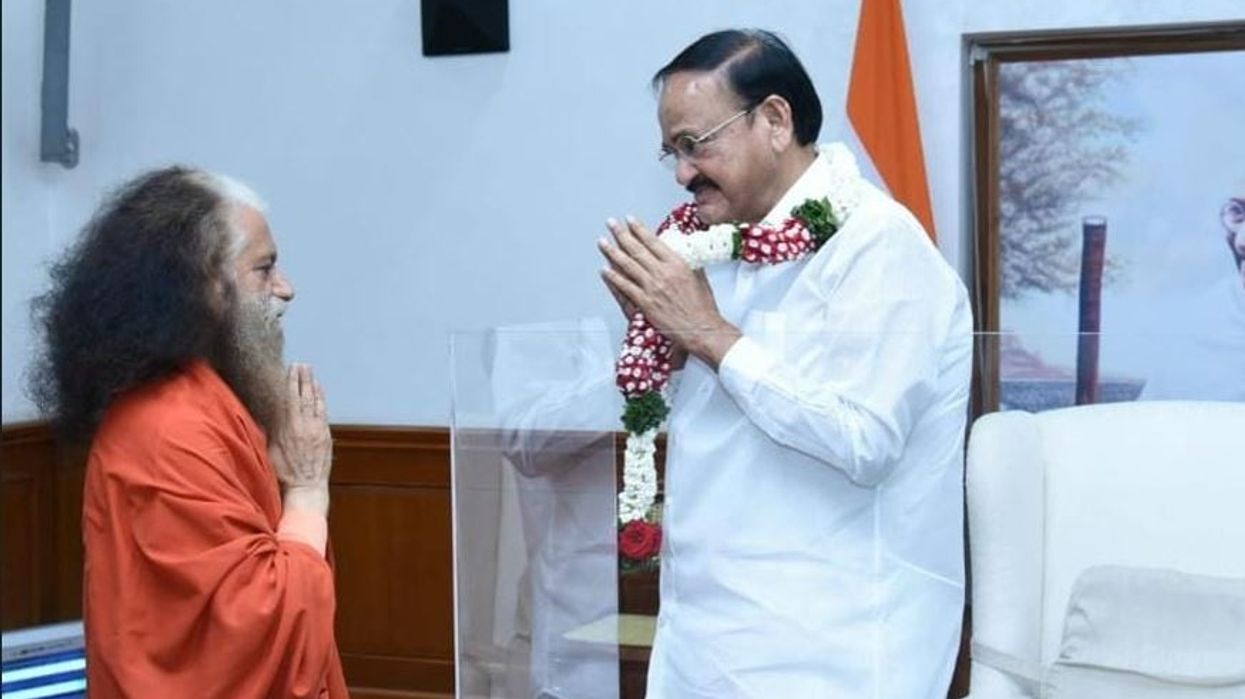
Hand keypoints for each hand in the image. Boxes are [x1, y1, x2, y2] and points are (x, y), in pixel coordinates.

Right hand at [268, 364, 331, 513]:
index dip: (289, 382)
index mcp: (287, 428)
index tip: (288, 369)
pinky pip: (323, 411)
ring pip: (314, 401)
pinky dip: (321, 398)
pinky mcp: (325, 434)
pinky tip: (319, 389)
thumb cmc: (285, 473)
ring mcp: (316, 429)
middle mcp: (302, 425)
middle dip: (301, 378)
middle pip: (302, 396)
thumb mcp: (269, 452)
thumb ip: (268, 432)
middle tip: (300, 364)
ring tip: (309, 370)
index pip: (288, 399)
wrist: (306, 487)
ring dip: (312, 384)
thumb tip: (262, 416)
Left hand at [598, 216, 740, 367]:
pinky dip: (613, 278)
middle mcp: (663, 273)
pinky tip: (605, 271)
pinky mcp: (645, 303)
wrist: (701, 328)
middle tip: (611, 224)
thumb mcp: (699, 277)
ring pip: (627, 265)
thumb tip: (683, 252)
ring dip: (612, 252)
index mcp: (677, 264)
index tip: (630, 220)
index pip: (653, 241)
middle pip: (637, 249)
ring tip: (603, 243)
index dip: (639, 229)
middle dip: (621, 234)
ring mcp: (652, 287)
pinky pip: (625, 287)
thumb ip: (688, 263)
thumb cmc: (702, 307)